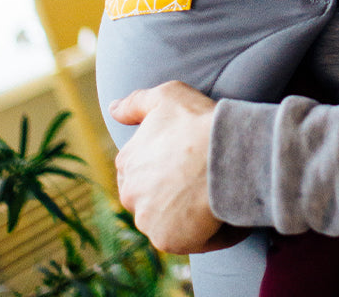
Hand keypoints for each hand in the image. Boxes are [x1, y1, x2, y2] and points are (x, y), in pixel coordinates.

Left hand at [111, 80, 230, 253]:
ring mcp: (147, 221)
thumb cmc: (198, 121)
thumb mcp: (167, 96)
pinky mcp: (169, 241)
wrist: (225, 152)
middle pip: (154, 197)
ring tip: (217, 193)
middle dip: (175, 190)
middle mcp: (130, 195)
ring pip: (171, 220)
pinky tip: (224, 211)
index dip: (171, 162)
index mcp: (127, 162)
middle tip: (206, 176)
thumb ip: (136, 102)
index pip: (144, 169)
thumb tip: (112, 108)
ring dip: (190, 213)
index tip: (192, 156)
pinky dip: (207, 232)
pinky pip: (190, 240)